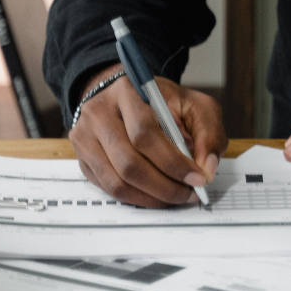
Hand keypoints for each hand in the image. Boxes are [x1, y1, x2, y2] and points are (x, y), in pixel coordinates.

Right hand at [70, 64, 226, 206]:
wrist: (124, 96)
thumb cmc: (162, 102)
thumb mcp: (194, 105)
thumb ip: (208, 133)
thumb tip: (206, 169)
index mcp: (127, 91)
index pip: (145, 134)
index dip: (173, 162)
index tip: (197, 178)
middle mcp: (99, 113)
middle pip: (128, 163)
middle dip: (164, 186)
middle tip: (188, 194)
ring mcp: (85, 137)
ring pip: (116, 181)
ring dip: (151, 197)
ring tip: (175, 197)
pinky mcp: (83, 158)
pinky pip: (107, 189)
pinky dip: (136, 198)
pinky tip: (156, 195)